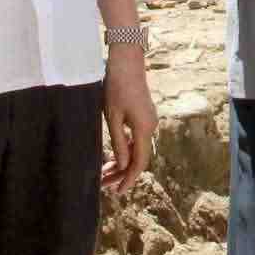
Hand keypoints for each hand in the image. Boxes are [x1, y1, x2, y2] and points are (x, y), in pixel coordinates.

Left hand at [101, 49, 156, 192]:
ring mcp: (149, 121)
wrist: (127, 62)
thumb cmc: (116, 87)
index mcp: (144, 129)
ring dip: (122, 162)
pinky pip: (136, 139)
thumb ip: (118, 142)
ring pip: (136, 149)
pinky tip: (113, 157)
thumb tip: (122, 165)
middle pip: (138, 157)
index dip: (129, 179)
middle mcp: (151, 127)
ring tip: (104, 173)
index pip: (139, 162)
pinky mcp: (144, 116)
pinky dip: (125, 150)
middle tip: (104, 185)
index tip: (118, 191)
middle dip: (121, 173)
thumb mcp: (113, 117)